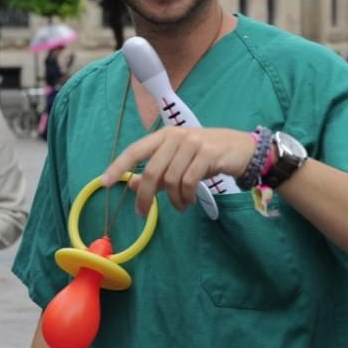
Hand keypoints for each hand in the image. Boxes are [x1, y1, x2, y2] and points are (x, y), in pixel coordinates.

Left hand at [101, 127, 255, 215]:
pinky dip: (185, 197)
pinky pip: (188, 182)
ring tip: (180, 205)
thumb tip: (133, 186)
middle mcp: (176, 136)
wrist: (243, 149)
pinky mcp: (207, 154)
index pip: (135, 150)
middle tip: (142, 212)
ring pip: (171, 179)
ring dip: (173, 199)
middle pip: (152, 170)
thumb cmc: (208, 154)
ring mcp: (192, 144)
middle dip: (145, 196)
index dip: (118, 166)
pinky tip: (189, 202)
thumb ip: (157, 172)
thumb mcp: (179, 161)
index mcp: (165, 135)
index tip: (104, 183)